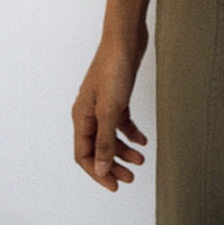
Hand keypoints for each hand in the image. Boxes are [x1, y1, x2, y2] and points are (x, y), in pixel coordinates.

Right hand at [72, 31, 149, 190]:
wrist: (125, 39)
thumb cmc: (113, 69)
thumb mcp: (110, 110)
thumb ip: (105, 140)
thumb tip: (101, 168)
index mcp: (81, 117)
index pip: (84, 155)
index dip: (98, 173)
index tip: (114, 186)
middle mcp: (89, 112)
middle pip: (98, 148)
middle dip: (112, 165)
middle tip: (130, 178)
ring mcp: (103, 104)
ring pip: (111, 136)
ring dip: (124, 150)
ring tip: (140, 160)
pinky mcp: (116, 96)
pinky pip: (121, 122)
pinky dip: (131, 133)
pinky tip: (142, 140)